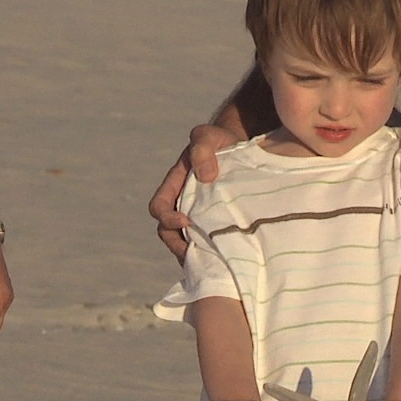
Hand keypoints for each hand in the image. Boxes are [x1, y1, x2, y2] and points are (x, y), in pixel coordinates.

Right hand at [150, 123, 238, 259]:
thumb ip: (202, 148)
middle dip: (178, 246)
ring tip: (211, 263)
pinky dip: (211, 253)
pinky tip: (226, 260)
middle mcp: (182, 203)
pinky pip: (207, 243)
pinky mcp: (215, 223)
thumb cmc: (220, 139)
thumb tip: (205, 176)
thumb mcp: (209, 137)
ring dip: (195, 254)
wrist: (241, 144)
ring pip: (187, 242)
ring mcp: (198, 215)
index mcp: (174, 186)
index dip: (167, 218)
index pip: (159, 208)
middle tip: (197, 254)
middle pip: (168, 232)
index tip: (186, 222)